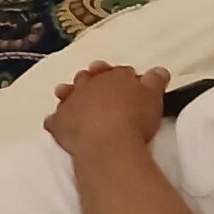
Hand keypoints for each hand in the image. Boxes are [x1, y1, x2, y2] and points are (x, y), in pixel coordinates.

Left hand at [44, 62, 168, 155]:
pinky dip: (57, 121)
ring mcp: (71, 102)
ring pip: (67, 92)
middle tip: (98, 86)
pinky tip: (57, 125)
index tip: (128, 82)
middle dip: (93, 79)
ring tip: (70, 96)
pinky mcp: (59, 122)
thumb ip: (155, 82)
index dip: (123, 77)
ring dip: (69, 94)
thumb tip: (159, 70)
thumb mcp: (153, 98)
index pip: (119, 72)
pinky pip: (54, 120)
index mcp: (114, 77)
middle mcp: (90, 84)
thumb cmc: (135, 119)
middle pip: (89, 77)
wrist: (108, 143)